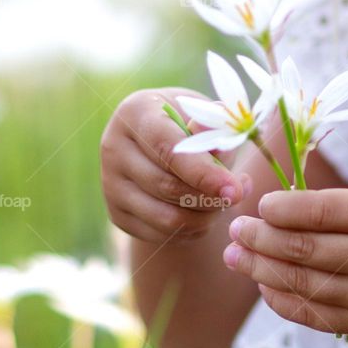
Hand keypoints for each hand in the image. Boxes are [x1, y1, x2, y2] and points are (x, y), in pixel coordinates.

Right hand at [101, 88, 252, 243]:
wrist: (164, 144)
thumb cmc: (192, 125)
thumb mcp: (205, 117)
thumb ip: (214, 129)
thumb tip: (215, 136)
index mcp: (135, 113)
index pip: (168, 149)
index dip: (204, 173)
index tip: (234, 190)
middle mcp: (114, 148)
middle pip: (167, 187)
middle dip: (210, 198)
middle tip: (237, 194)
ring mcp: (110, 184)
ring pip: (166, 217)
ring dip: (205, 217)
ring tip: (224, 201)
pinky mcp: (117, 214)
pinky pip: (162, 234)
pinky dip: (193, 229)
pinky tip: (205, 211)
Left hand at [223, 189, 347, 343]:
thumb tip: (285, 209)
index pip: (324, 211)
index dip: (284, 208)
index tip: (262, 204)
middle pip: (306, 249)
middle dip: (261, 239)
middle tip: (236, 230)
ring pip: (303, 284)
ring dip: (261, 270)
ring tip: (236, 256)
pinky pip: (313, 315)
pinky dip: (282, 300)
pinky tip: (263, 285)